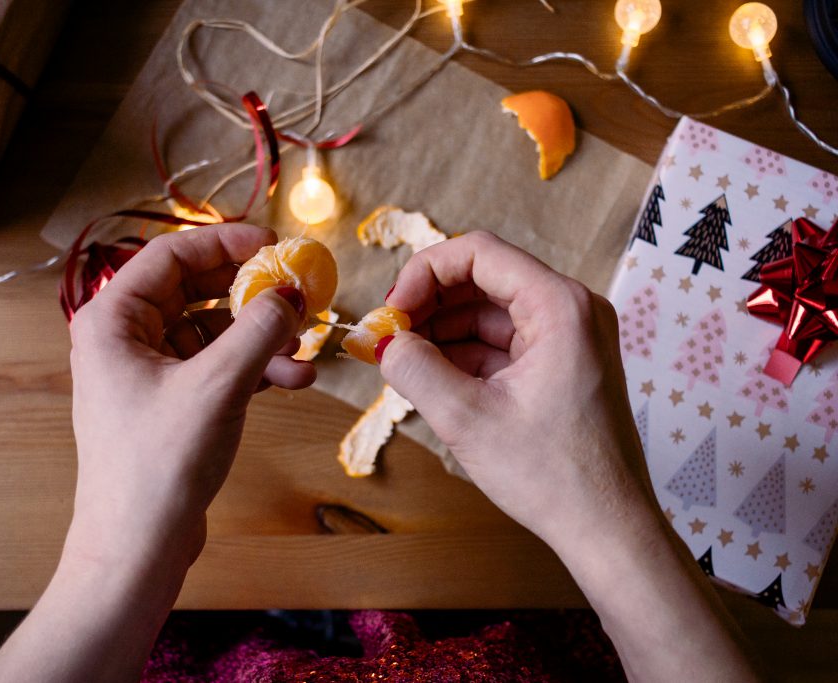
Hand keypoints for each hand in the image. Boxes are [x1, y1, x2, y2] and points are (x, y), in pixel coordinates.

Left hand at [65, 224, 313, 569]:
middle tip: (297, 292)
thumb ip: (259, 330)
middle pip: (194, 290)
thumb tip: (292, 294)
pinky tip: (293, 380)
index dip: (225, 242)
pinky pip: (215, 366)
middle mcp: (124, 339)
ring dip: (258, 337)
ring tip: (303, 350)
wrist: (138, 546)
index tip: (275, 244)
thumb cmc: (159, 463)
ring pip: (211, 331)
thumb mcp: (218, 386)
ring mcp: (146, 372)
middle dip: (249, 293)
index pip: (170, 255)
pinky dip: (252, 369)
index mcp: (112, 320)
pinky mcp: (169, 403)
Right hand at [379, 231, 652, 551]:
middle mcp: (571, 310)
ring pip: (489, 311)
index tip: (392, 310)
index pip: (478, 253)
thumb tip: (383, 342)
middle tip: (389, 336)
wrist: (607, 529)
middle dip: (429, 303)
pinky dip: (463, 354)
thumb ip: (414, 369)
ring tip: (403, 360)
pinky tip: (431, 376)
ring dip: (442, 330)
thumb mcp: (466, 419)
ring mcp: (569, 338)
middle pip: (483, 278)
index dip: (424, 273)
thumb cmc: (554, 476)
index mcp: (560, 307)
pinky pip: (502, 342)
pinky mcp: (561, 365)